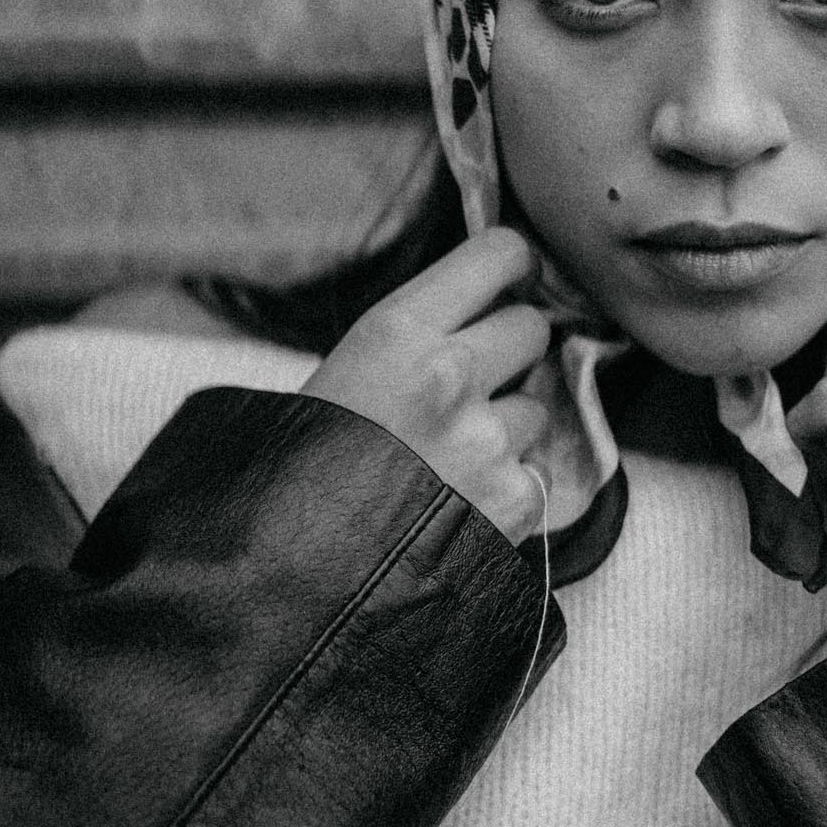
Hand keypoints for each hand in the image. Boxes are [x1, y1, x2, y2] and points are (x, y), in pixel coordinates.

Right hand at [302, 228, 551, 544]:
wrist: (290, 573)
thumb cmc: (303, 468)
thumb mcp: (342, 371)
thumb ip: (415, 335)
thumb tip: (484, 303)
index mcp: (397, 330)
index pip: (501, 253)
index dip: (514, 266)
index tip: (513, 279)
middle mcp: (449, 375)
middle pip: (532, 326)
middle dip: (510, 351)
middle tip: (471, 383)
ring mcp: (486, 440)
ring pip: (536, 405)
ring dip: (507, 427)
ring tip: (448, 459)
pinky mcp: (514, 499)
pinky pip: (535, 470)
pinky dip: (508, 486)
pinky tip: (459, 503)